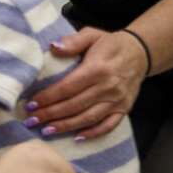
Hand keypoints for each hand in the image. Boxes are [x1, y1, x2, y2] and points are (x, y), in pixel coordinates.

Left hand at [28, 28, 146, 139]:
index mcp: (97, 69)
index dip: (48, 98)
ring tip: (46, 130)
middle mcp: (108, 87)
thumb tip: (53, 47)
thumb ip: (72, 41)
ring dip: (66, 126)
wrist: (141, 52)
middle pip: (74, 105)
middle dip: (50, 114)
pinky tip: (77, 138)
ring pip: (88, 118)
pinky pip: (109, 125)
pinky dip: (93, 133)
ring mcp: (117, 100)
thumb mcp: (91, 35)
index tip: (31, 105)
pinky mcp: (124, 108)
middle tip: (31, 121)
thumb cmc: (110, 44)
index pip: (67, 87)